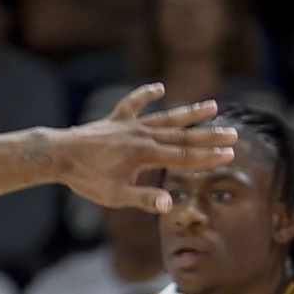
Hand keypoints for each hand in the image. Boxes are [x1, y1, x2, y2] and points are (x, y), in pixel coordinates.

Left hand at [53, 85, 235, 212]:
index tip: (230, 153)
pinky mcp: (116, 119)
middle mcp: (142, 136)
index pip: (185, 157)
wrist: (60, 155)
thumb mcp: (116, 195)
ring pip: (166, 117)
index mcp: (146, 155)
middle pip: (182, 136)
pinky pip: (133, 104)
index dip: (208, 156)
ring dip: (189, 112)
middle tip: (233, 134)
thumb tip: (169, 205)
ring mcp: (130, 125)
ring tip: (213, 105)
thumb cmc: (87, 179)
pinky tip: (159, 88)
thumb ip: (144, 199)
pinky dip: (145, 95)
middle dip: (209, 136)